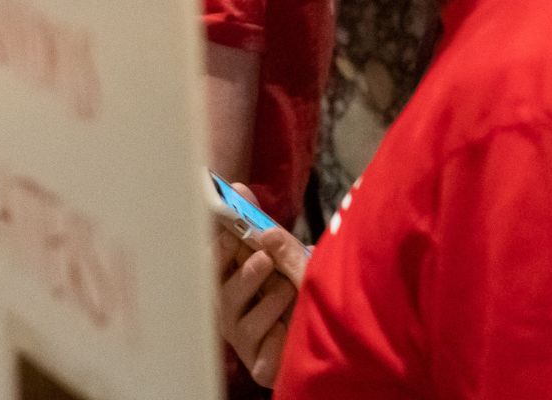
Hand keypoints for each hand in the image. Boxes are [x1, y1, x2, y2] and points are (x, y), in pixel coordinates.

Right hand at [213, 182, 308, 386]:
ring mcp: (239, 335)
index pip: (211, 259)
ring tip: (286, 285)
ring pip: (235, 312)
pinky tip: (289, 316)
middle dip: (237, 269)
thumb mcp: (291, 258)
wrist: (340, 342)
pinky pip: (254, 338)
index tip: (229, 230)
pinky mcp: (255, 361)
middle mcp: (229, 307)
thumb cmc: (304, 296)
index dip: (216, 244)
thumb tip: (241, 189)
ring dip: (263, 295)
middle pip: (216, 286)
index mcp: (230, 279)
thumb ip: (265, 225)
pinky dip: (273, 325)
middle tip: (261, 256)